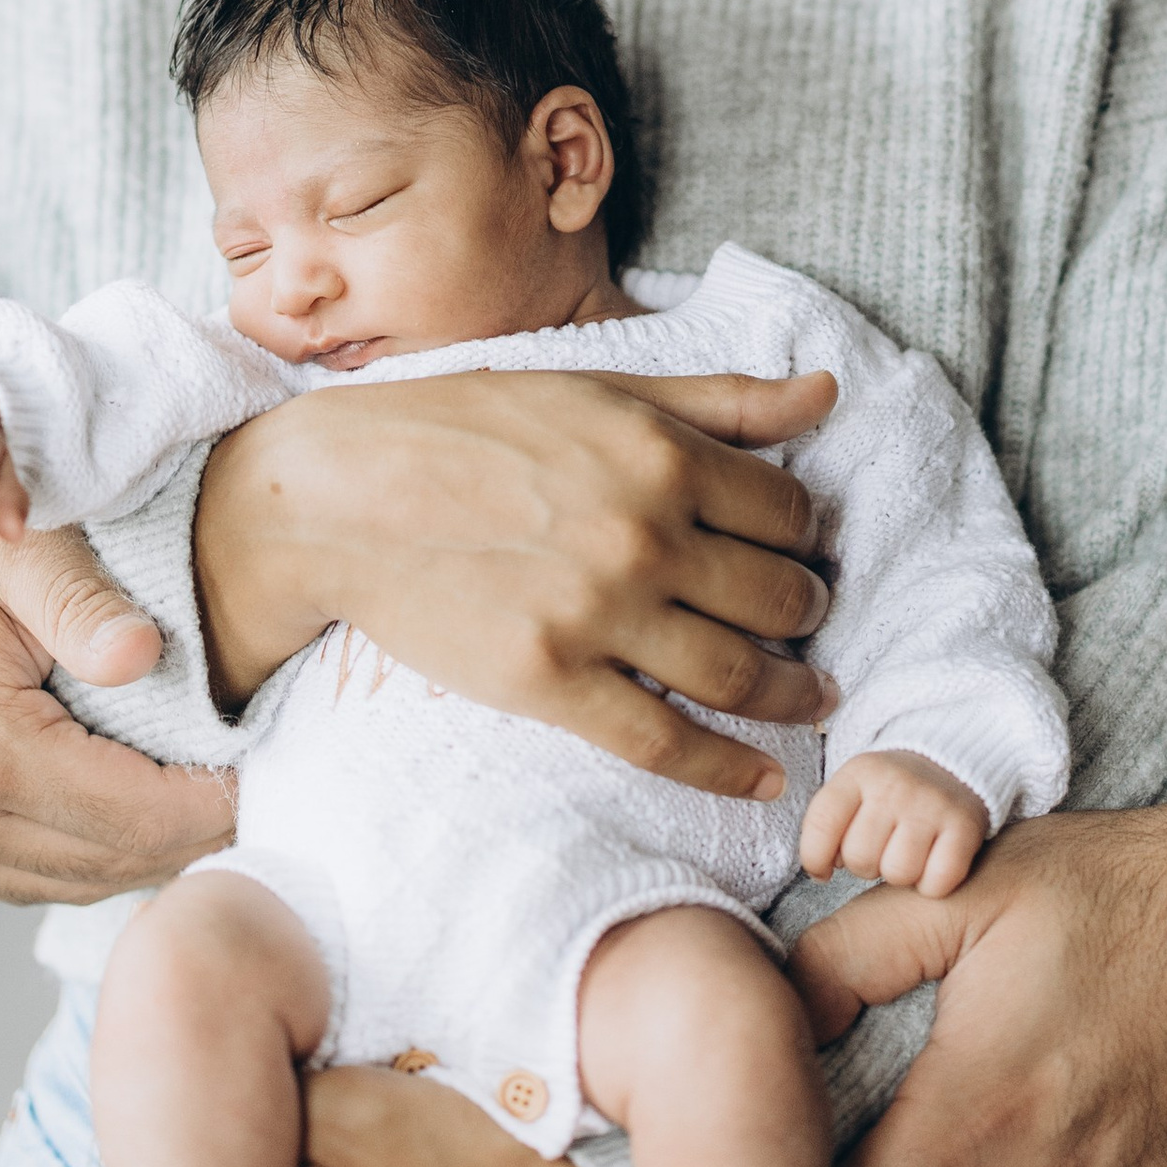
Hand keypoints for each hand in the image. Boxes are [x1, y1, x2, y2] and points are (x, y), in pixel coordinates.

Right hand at [0, 503, 233, 905]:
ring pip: (64, 882)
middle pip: (106, 863)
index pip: (134, 816)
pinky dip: (77, 852)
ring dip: (135, 852)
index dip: (211, 805)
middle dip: (187, 836)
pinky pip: (15, 875)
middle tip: (244, 792)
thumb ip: (82, 601)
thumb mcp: (12, 548)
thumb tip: (147, 656)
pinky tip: (121, 811)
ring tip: (196, 802)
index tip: (261, 774)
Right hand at [192, 365, 841, 800]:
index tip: (800, 552)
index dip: (805, 536)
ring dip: (792, 694)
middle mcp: (644, 534)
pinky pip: (665, 742)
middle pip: (780, 597)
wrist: (340, 494)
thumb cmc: (468, 427)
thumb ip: (719, 398)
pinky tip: (764, 779)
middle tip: (808, 625)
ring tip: (810, 698)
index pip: (790, 512)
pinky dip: (729, 768)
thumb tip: (826, 391)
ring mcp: (598, 614)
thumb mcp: (599, 387)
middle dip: (807, 615)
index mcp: (661, 453)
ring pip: (740, 674)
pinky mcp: (550, 683)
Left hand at [800, 750, 988, 897]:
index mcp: (859, 773)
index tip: (823, 869)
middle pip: (859, 857)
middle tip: (880, 850)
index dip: (814, 859)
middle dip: (865, 865)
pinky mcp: (965, 826)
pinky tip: (932, 864)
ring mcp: (931, 804)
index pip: (821, 825)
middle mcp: (894, 786)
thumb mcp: (853, 789)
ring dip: (900, 876)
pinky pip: (937, 882)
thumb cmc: (892, 792)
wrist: (953, 764)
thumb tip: (820, 872)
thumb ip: (828, 824)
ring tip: (906, 854)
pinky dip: (932, 885)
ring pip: (898, 873)